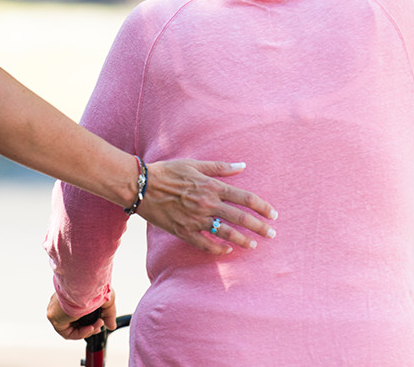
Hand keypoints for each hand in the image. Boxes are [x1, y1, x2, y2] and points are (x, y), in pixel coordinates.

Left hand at [47, 292, 116, 339]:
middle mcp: (60, 302)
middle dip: (90, 327)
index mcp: (69, 295)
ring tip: (97, 325)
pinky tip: (90, 328)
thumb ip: (108, 314)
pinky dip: (80, 333)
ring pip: (71, 329)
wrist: (85, 284)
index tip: (100, 321)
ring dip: (88, 330)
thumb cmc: (93, 285)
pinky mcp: (54, 317)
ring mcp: (56, 310)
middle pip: (74, 323)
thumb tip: (112, 326)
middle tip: (100, 325)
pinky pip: (67, 332)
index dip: (90, 321)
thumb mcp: (105, 301)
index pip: (77, 314)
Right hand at [137, 160, 276, 254]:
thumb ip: (220, 167)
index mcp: (212, 187)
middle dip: (259, 227)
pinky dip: (218, 249)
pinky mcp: (183, 231)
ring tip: (253, 245)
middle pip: (241, 218)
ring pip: (225, 233)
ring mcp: (196, 220)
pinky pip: (205, 244)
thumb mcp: (194, 164)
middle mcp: (207, 204)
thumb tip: (242, 166)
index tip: (273, 214)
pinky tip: (227, 250)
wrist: (140, 186)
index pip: (245, 198)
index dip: (262, 207)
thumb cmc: (167, 172)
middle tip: (272, 234)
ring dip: (242, 240)